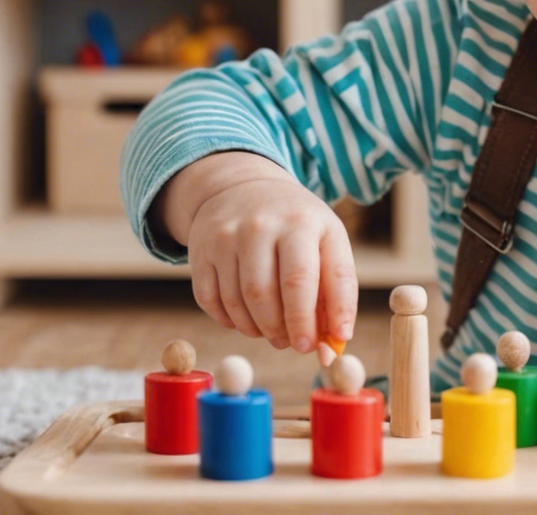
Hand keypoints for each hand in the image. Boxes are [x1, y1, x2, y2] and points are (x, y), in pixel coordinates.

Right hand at [169, 155, 357, 353]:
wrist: (244, 187)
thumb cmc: (297, 227)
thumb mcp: (327, 243)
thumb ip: (336, 292)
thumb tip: (332, 347)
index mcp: (301, 223)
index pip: (303, 280)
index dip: (310, 320)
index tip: (317, 347)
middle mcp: (261, 225)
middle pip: (267, 294)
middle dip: (284, 331)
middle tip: (295, 345)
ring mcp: (226, 236)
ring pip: (239, 302)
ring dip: (259, 330)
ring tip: (274, 332)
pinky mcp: (200, 250)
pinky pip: (211, 301)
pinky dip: (231, 321)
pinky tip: (247, 319)